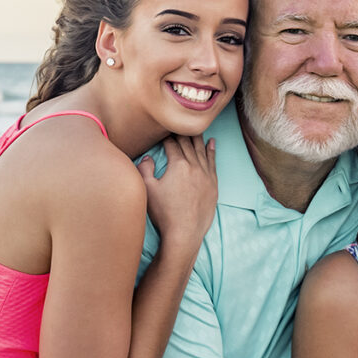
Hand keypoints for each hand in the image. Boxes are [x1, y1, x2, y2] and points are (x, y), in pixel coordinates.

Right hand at [136, 135, 217, 250]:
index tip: (163, 130)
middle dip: (182, 134)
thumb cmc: (164, 213)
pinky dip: (212, 151)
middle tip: (178, 124)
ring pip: (202, 151)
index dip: (167, 137)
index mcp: (179, 165)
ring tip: (195, 128)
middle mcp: (195, 167)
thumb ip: (144, 169)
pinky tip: (212, 143)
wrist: (185, 232)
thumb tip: (147, 157)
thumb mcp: (148, 190)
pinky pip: (213, 162)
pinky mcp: (214, 184)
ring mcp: (206, 175)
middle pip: (188, 145)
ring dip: (198, 139)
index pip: (173, 145)